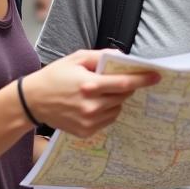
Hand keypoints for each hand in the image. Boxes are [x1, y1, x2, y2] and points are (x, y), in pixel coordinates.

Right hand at [20, 50, 158, 136]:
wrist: (32, 101)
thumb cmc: (55, 77)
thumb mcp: (76, 59)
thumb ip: (100, 56)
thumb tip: (122, 57)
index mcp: (89, 85)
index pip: (124, 84)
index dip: (143, 80)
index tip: (157, 76)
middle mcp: (91, 106)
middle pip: (123, 96)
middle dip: (126, 87)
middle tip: (116, 81)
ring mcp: (89, 121)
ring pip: (117, 109)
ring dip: (116, 100)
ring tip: (99, 92)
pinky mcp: (86, 132)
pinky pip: (108, 120)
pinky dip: (107, 111)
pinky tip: (93, 104)